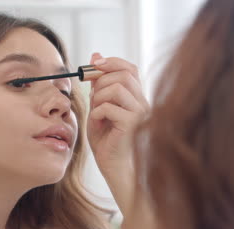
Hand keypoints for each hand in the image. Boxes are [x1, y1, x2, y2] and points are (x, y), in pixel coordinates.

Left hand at [87, 53, 149, 215]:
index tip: (93, 64)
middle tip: (90, 94)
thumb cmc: (107, 142)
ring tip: (96, 114)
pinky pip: (109, 107)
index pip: (130, 68)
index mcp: (136, 98)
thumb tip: (95, 55)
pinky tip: (98, 125)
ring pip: (117, 87)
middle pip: (124, 74)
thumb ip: (98, 85)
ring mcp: (140, 113)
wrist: (113, 168)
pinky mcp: (132, 124)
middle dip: (101, 79)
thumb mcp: (98, 108)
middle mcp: (142, 103)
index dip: (111, 62)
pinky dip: (97, 113)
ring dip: (99, 98)